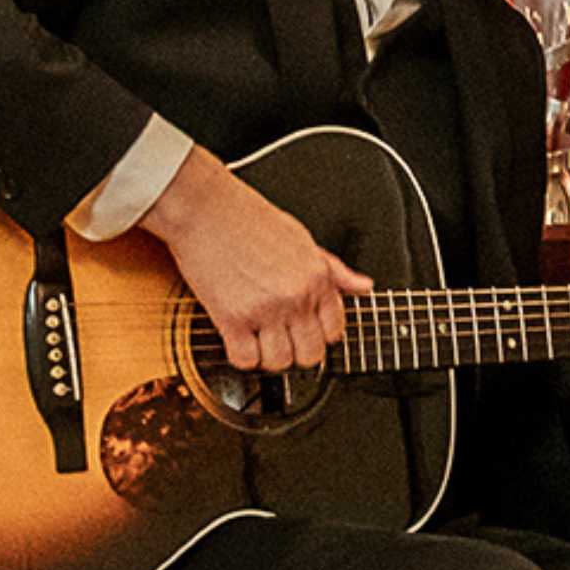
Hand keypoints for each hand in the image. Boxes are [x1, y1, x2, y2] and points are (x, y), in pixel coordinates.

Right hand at [143, 145, 374, 371]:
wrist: (205, 207)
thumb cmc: (249, 218)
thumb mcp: (303, 240)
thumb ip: (335, 270)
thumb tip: (364, 287)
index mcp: (317, 277)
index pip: (334, 332)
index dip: (319, 335)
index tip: (303, 330)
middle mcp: (296, 296)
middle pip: (310, 355)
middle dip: (295, 352)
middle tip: (280, 338)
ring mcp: (266, 309)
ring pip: (280, 362)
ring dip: (267, 357)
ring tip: (257, 339)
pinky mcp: (232, 317)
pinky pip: (245, 360)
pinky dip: (241, 356)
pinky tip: (237, 338)